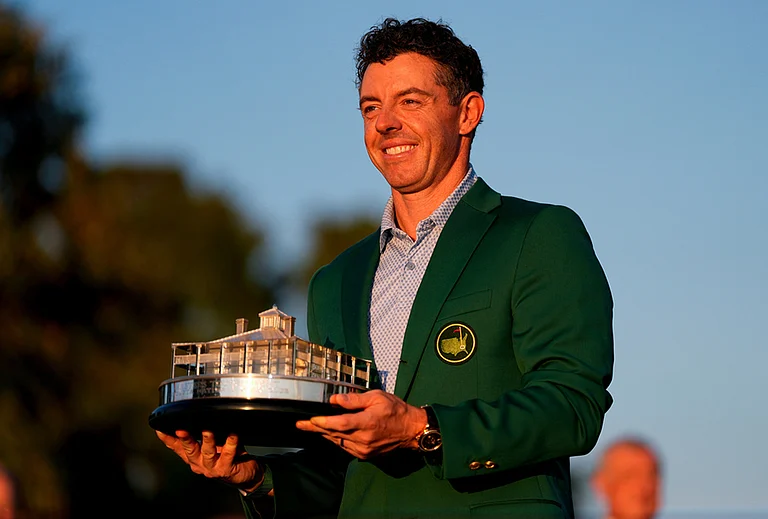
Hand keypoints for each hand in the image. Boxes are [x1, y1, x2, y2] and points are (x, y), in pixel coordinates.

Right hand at [156, 430, 265, 493]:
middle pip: (190, 450)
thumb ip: (201, 435)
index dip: (167, 439)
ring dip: (207, 440)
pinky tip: (233, 434)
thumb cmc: (226, 456)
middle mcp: (199, 463)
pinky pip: (228, 454)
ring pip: (208, 452)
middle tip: (181, 429)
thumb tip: (194, 414)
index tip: (160, 429)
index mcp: (193, 457)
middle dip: (185, 439)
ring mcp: (212, 468)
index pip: (176, 447)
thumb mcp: (210, 445)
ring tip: (207, 430)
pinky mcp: (225, 469)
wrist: (244, 474)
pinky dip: (231, 443)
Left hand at [295, 390, 426, 459]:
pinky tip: (329, 434)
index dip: (323, 422)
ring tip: (311, 427)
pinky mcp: (365, 455)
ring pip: (338, 442)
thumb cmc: (395, 410)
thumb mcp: (377, 397)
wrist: (410, 430)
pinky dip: (336, 440)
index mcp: (367, 422)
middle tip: (300, 424)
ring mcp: (364, 449)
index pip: (340, 424)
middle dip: (316, 428)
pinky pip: (345, 447)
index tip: (309, 420)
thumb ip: (355, 400)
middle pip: (334, 434)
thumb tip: (335, 400)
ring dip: (324, 434)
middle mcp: (363, 438)